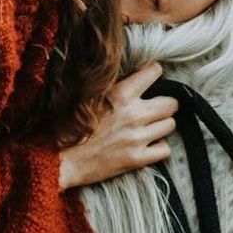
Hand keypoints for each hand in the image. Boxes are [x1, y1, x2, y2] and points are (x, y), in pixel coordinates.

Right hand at [57, 62, 178, 189]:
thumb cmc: (69, 127)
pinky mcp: (137, 158)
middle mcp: (133, 114)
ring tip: (150, 127)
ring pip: (170, 125)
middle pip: (171, 103)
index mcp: (120, 94)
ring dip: (162, 125)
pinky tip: (148, 145)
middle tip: (155, 109)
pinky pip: (165, 149)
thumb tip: (125, 75)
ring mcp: (137, 137)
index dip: (154, 74)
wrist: (61, 160)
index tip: (151, 80)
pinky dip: (159, 147)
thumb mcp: (86, 97)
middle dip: (165, 104)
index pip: (154, 72)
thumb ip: (110, 87)